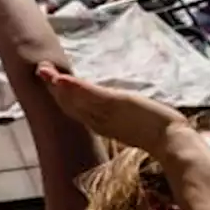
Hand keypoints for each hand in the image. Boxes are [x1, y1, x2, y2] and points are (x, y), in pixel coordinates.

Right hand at [37, 62, 188, 154]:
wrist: (170, 140)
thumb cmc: (155, 131)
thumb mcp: (132, 121)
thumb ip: (116, 114)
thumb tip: (109, 105)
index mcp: (99, 121)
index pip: (73, 107)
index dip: (58, 94)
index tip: (47, 78)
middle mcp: (97, 118)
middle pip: (69, 101)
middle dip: (52, 86)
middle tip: (38, 69)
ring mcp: (104, 112)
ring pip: (75, 98)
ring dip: (57, 84)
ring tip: (43, 70)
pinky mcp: (115, 104)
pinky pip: (90, 95)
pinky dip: (74, 87)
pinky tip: (62, 79)